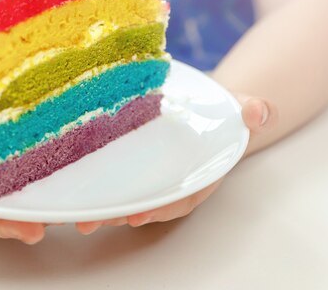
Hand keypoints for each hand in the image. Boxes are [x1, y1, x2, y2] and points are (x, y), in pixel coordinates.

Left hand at [76, 94, 276, 234]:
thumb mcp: (241, 106)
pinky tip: (70, 191)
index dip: (161, 208)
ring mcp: (153, 174)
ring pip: (127, 196)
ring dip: (101, 208)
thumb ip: (252, 111)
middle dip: (119, 215)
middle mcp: (173, 180)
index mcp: (199, 174)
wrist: (209, 106)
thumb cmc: (224, 110)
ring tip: (74, 216)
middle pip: (147, 203)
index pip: (181, 196)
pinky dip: (95, 187)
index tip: (138, 216)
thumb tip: (257, 112)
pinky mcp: (134, 163)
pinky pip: (115, 178)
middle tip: (91, 222)